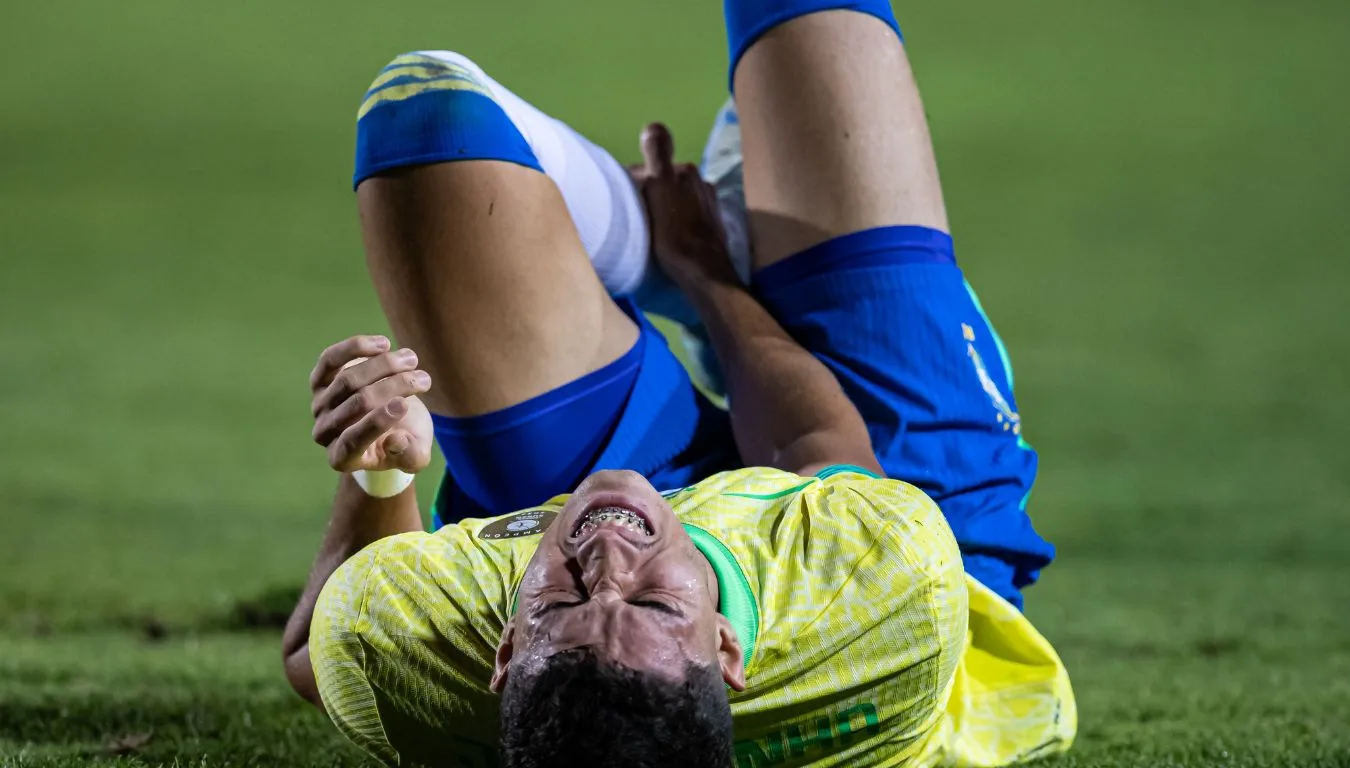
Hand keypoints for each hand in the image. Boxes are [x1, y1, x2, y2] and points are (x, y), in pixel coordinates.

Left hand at [309, 335, 433, 473]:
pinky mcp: (321, 379)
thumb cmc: (404, 442)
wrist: (392, 423)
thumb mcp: (416, 456)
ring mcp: (320, 405)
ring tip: (412, 359)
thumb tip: (394, 439)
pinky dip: (356, 348)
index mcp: (343, 458)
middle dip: (394, 387)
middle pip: (356, 403)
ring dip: (385, 365)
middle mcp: (325, 432)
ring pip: (348, 379)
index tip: (404, 404)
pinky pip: (331, 359)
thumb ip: (410, 455)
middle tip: (424, 379)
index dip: (377, 422)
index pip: (352, 441)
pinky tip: (383, 344)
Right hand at [631, 122, 739, 286]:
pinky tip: (670, 237)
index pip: (651, 169)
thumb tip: (654, 124)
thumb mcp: (659, 189)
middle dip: (650, 193)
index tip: (625, 201)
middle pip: (665, 183)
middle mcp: (701, 183)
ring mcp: (710, 205)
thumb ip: (657, 154)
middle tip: (636, 217)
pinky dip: (677, 221)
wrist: (703, 274)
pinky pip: (687, 217)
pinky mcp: (713, 227)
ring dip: (664, 208)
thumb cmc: (675, 235)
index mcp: (686, 171)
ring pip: (676, 200)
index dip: (634, 182)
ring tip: (652, 229)